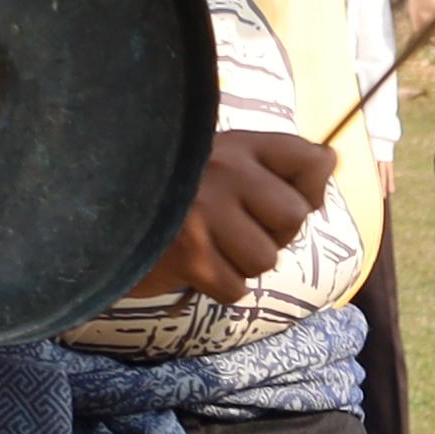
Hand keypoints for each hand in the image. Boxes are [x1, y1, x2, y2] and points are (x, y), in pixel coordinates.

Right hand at [145, 125, 334, 299]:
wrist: (103, 209)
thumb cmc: (180, 189)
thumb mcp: (229, 160)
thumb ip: (284, 162)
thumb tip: (331, 162)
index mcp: (238, 144)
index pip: (309, 161)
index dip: (309, 190)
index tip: (279, 197)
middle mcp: (224, 171)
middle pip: (295, 218)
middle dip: (274, 233)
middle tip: (238, 227)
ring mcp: (204, 214)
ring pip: (265, 259)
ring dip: (243, 263)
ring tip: (214, 246)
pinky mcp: (187, 256)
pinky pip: (236, 288)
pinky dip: (221, 286)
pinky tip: (199, 264)